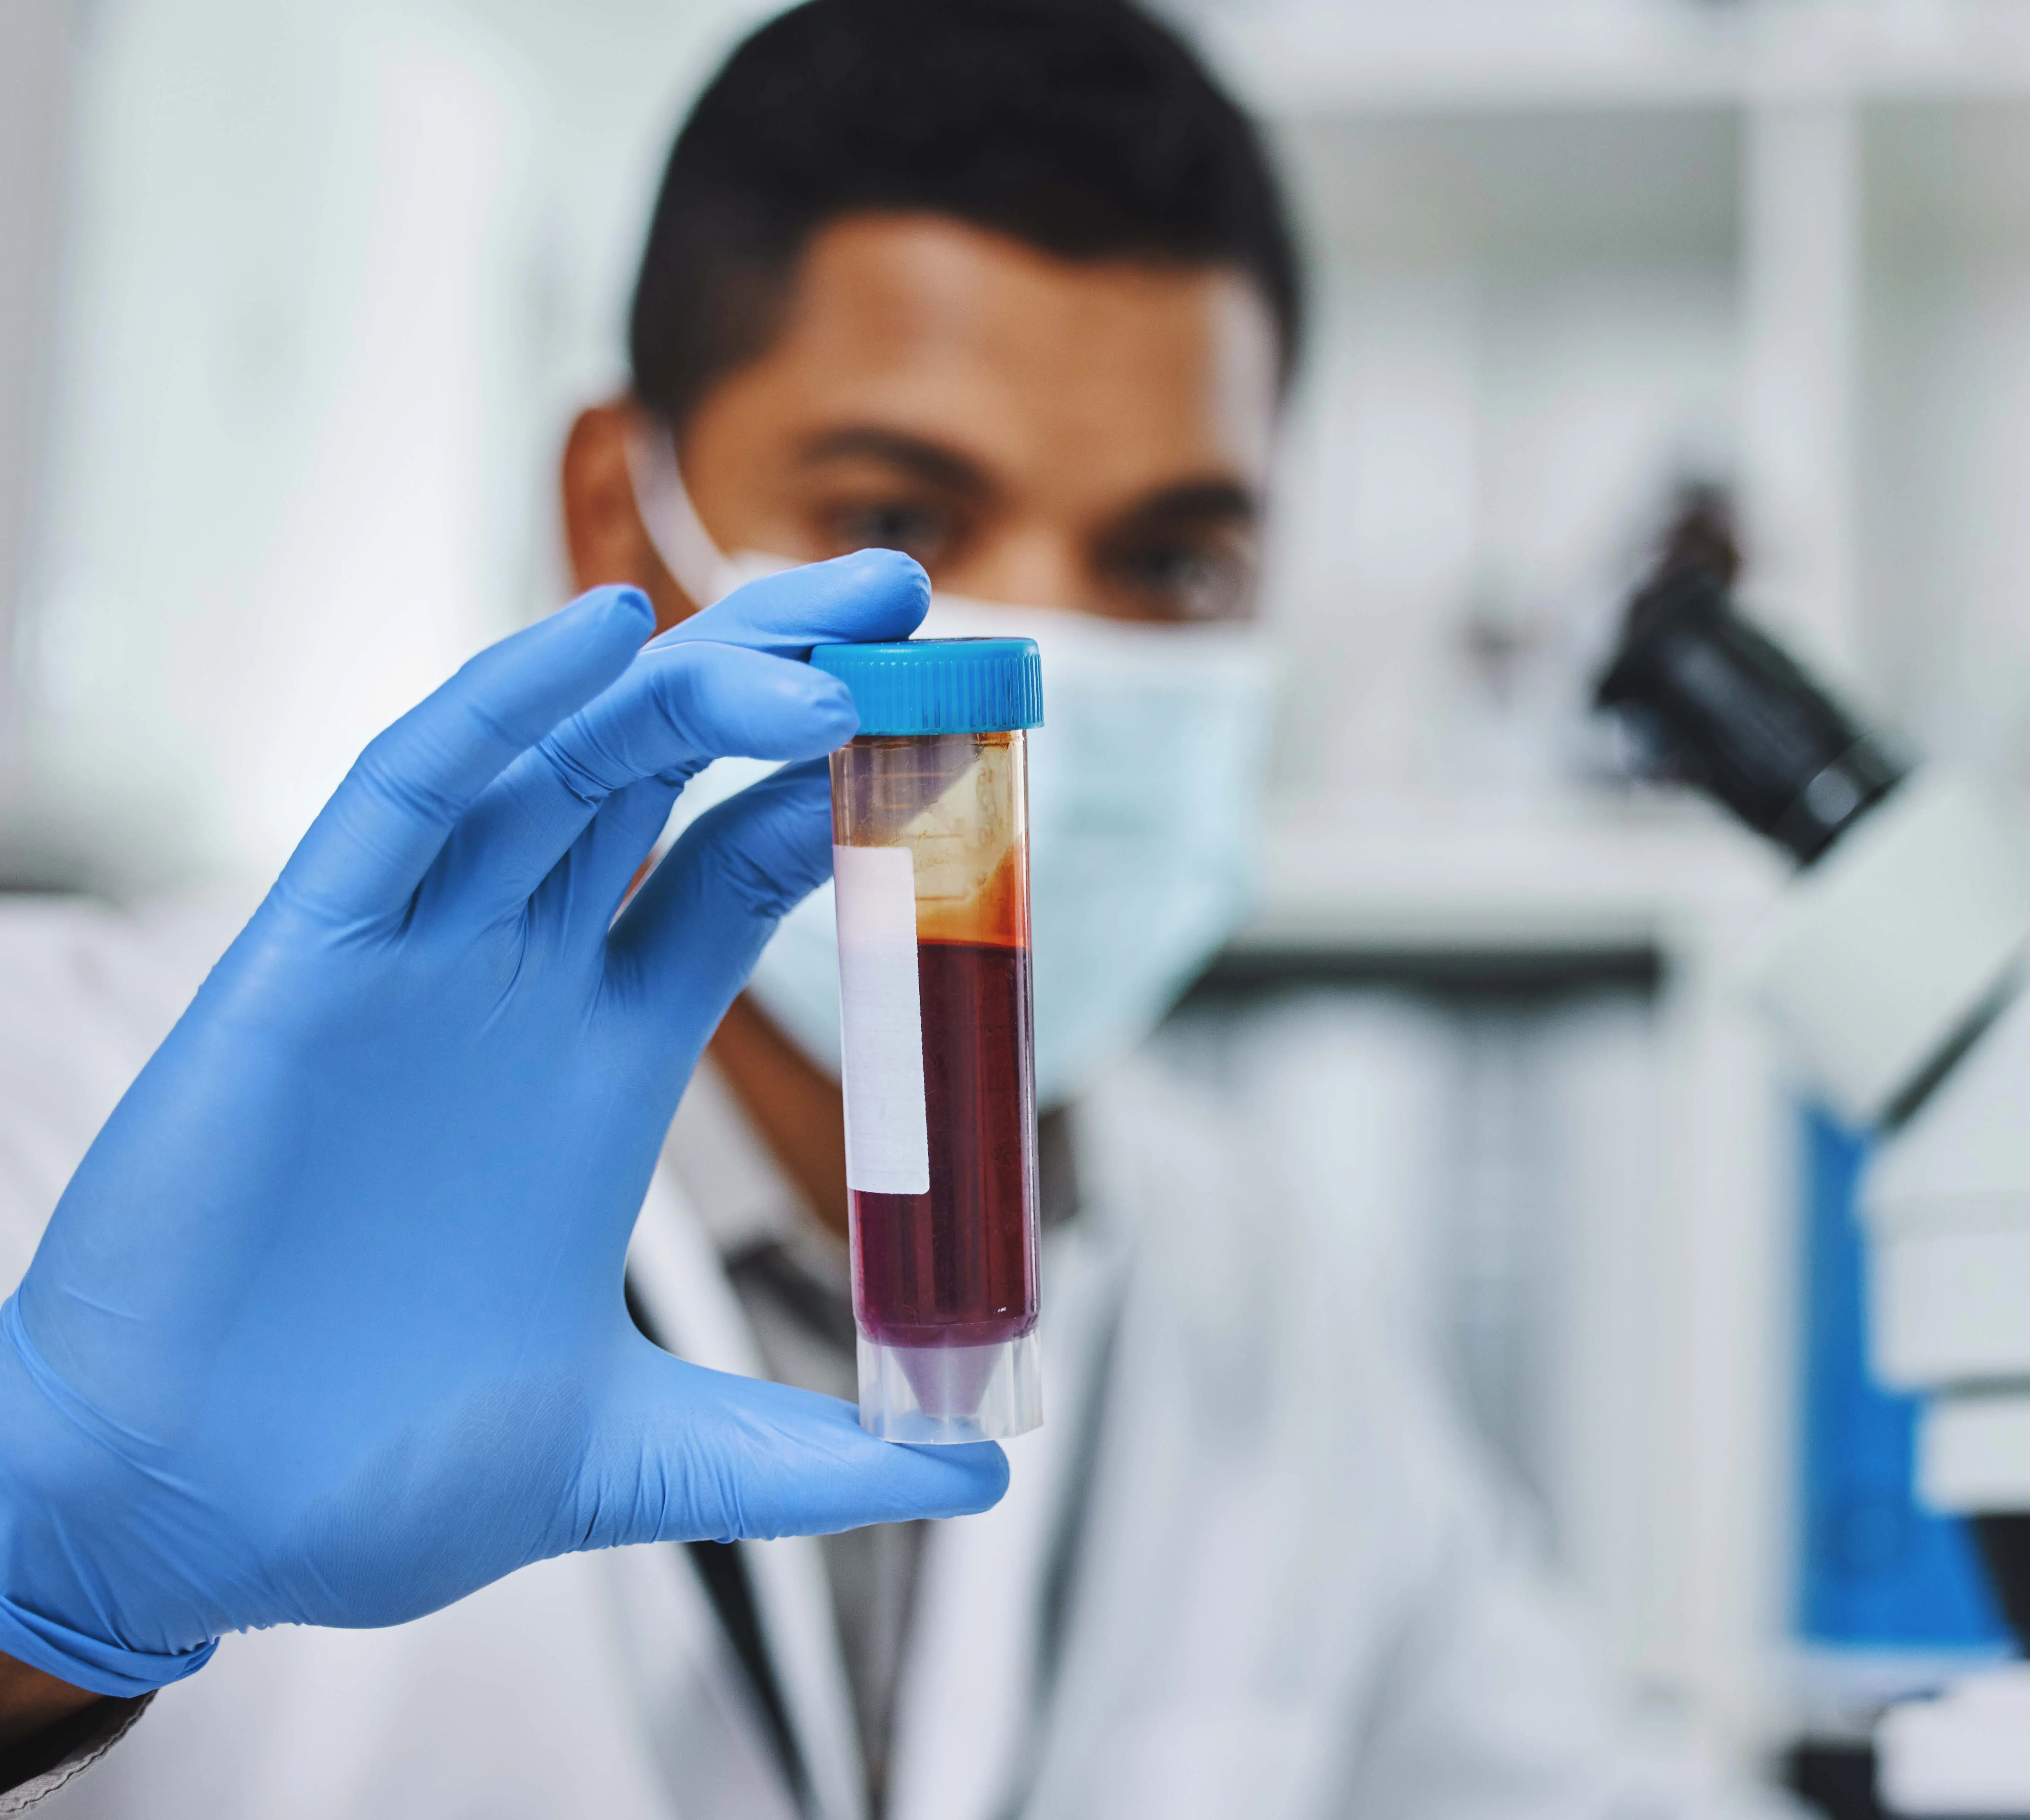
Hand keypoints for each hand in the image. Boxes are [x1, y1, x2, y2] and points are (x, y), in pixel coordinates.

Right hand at [0, 553, 1003, 1697]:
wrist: (190, 1524)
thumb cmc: (376, 1480)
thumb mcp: (643, 1463)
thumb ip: (806, 1457)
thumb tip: (981, 1478)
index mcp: (601, 1061)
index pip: (735, 874)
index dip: (833, 796)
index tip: (943, 734)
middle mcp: (518, 984)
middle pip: (666, 774)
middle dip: (778, 675)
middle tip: (903, 595)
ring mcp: (413, 962)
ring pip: (561, 759)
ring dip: (684, 677)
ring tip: (816, 631)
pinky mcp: (305, 967)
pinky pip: (403, 796)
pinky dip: (497, 711)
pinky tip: (598, 639)